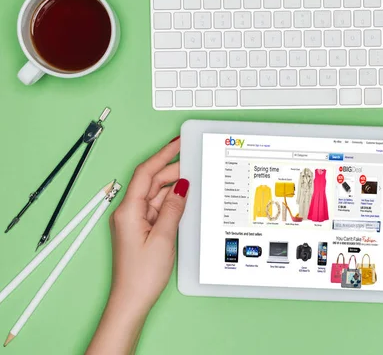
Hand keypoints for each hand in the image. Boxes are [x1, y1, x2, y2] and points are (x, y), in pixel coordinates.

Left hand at [87, 137, 187, 354]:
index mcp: (128, 211)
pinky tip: (184, 198)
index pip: (145, 173)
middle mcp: (129, 213)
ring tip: (193, 176)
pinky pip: (158, 208)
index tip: (177, 144)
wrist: (132, 300)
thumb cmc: (141, 275)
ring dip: (173, 186)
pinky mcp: (141, 229)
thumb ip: (173, 209)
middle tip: (192, 158)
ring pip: (156, 194)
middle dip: (171, 168)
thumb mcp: (163, 238)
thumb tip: (182, 187)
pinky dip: (171, 201)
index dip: (162, 155)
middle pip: (151, 181)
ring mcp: (135, 221)